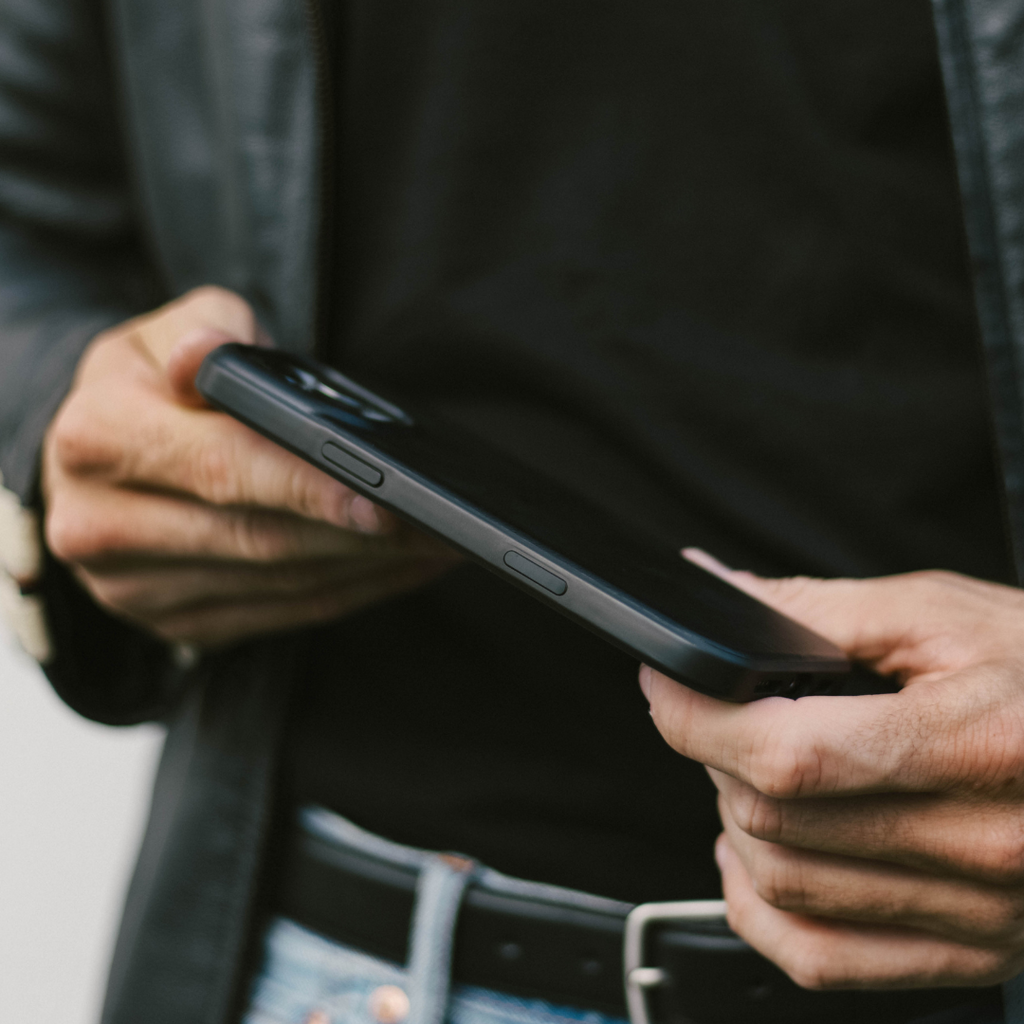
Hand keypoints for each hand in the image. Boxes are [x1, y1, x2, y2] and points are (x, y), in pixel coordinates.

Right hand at [42, 286, 455, 647]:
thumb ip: (201, 330)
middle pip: (258, 538)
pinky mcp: (173, 623)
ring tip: (437, 541)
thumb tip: (211, 354)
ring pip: (279, 586)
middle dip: (360, 536)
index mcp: (95, 437)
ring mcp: (131, 587)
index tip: (380, 498)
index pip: (219, 467)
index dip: (304, 486)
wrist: (99, 458)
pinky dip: (353, 592)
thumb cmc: (151, 384)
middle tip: (439, 523)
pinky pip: (283, 614)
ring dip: (370, 568)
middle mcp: (97, 523)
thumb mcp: (162, 332)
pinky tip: (403, 568)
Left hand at [641, 555, 1023, 989]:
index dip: (698, 717)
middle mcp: (982, 846)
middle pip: (774, 818)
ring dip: (733, 821)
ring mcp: (977, 914)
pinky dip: (757, 911)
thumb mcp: (944, 614)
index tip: (665, 684)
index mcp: (976, 746)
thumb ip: (819, 609)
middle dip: (714, 754)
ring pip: (783, 886)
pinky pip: (821, 960)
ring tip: (745, 771)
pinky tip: (753, 859)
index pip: (790, 754)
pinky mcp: (968, 951)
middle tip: (719, 711)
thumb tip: (722, 592)